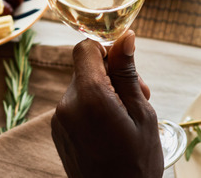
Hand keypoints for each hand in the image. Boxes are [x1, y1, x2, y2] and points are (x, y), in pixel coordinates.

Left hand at [51, 31, 163, 177]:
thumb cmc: (137, 163)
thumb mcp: (142, 113)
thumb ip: (128, 73)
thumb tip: (126, 37)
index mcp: (89, 96)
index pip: (85, 49)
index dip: (106, 50)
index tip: (126, 65)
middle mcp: (67, 105)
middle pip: (86, 69)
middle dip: (112, 76)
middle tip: (140, 96)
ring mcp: (59, 119)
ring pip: (82, 87)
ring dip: (104, 93)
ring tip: (126, 118)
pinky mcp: (58, 131)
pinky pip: (75, 106)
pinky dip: (93, 109)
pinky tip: (111, 129)